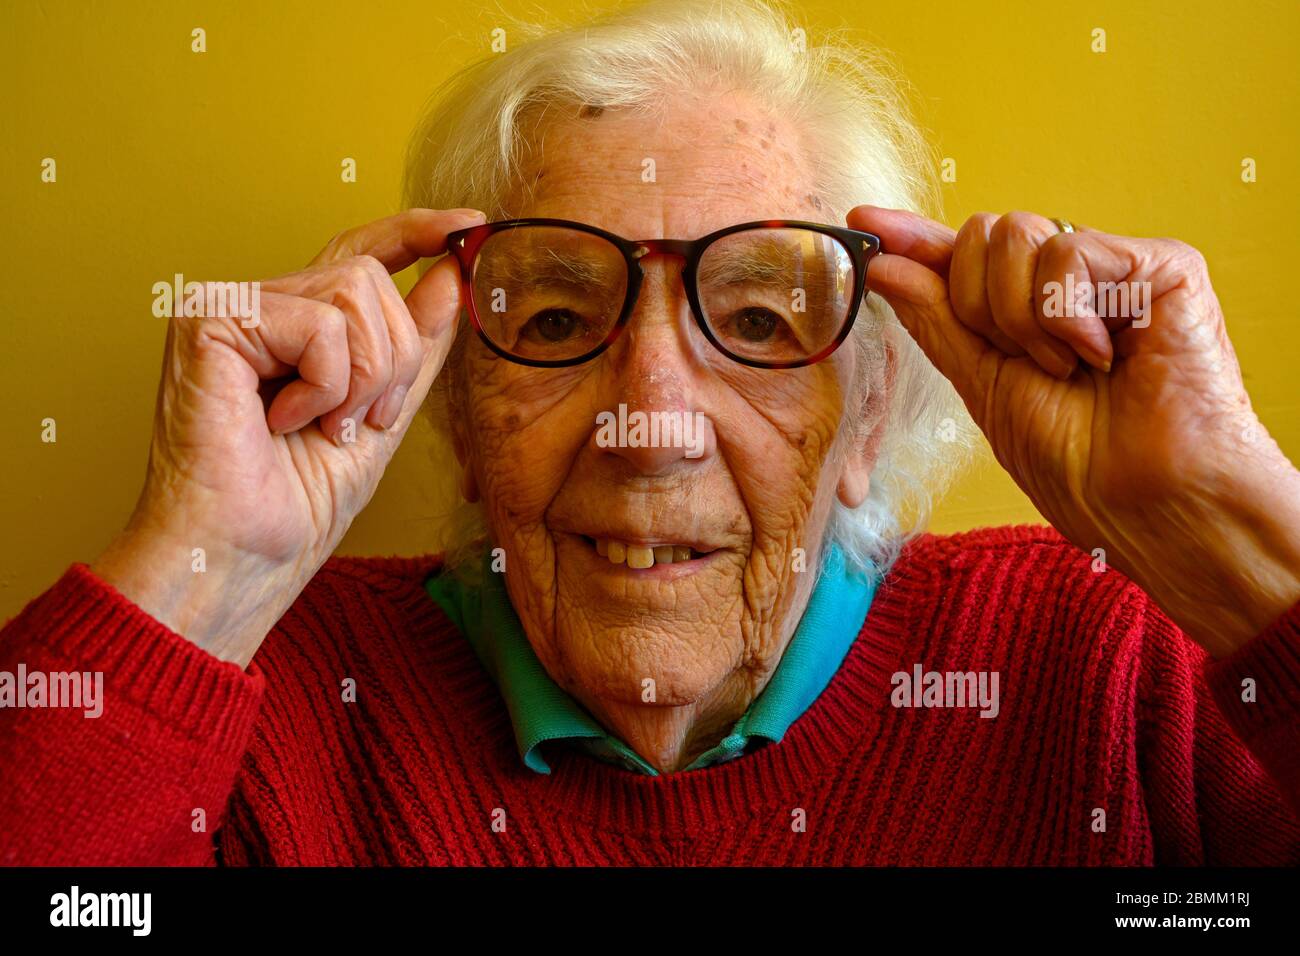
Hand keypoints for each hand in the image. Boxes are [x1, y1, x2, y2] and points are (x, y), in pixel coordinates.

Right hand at [93, 208, 483, 666]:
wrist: (241, 558)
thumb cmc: (294, 505)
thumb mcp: (382, 416)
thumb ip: (415, 347)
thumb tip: (452, 274)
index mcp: (297, 327)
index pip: (362, 255)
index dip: (415, 233)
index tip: (469, 225)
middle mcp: (262, 305)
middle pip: (374, 279)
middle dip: (394, 361)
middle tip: (358, 424)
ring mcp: (231, 306)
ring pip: (356, 293)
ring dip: (363, 379)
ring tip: (320, 427)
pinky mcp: (210, 318)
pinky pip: (320, 323)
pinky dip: (324, 386)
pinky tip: (281, 420)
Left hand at [853, 205, 1299, 657]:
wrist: (1145, 503)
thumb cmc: (1076, 463)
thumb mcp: (982, 386)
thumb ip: (936, 319)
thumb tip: (886, 263)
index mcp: (1030, 313)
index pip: (964, 260)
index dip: (916, 240)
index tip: (863, 221)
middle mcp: (1073, 284)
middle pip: (983, 236)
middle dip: (978, 307)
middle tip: (1023, 364)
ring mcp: (1116, 269)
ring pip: (1017, 234)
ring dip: (1021, 319)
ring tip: (1070, 369)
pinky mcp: (1161, 266)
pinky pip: (1067, 253)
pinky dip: (1065, 316)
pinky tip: (1103, 356)